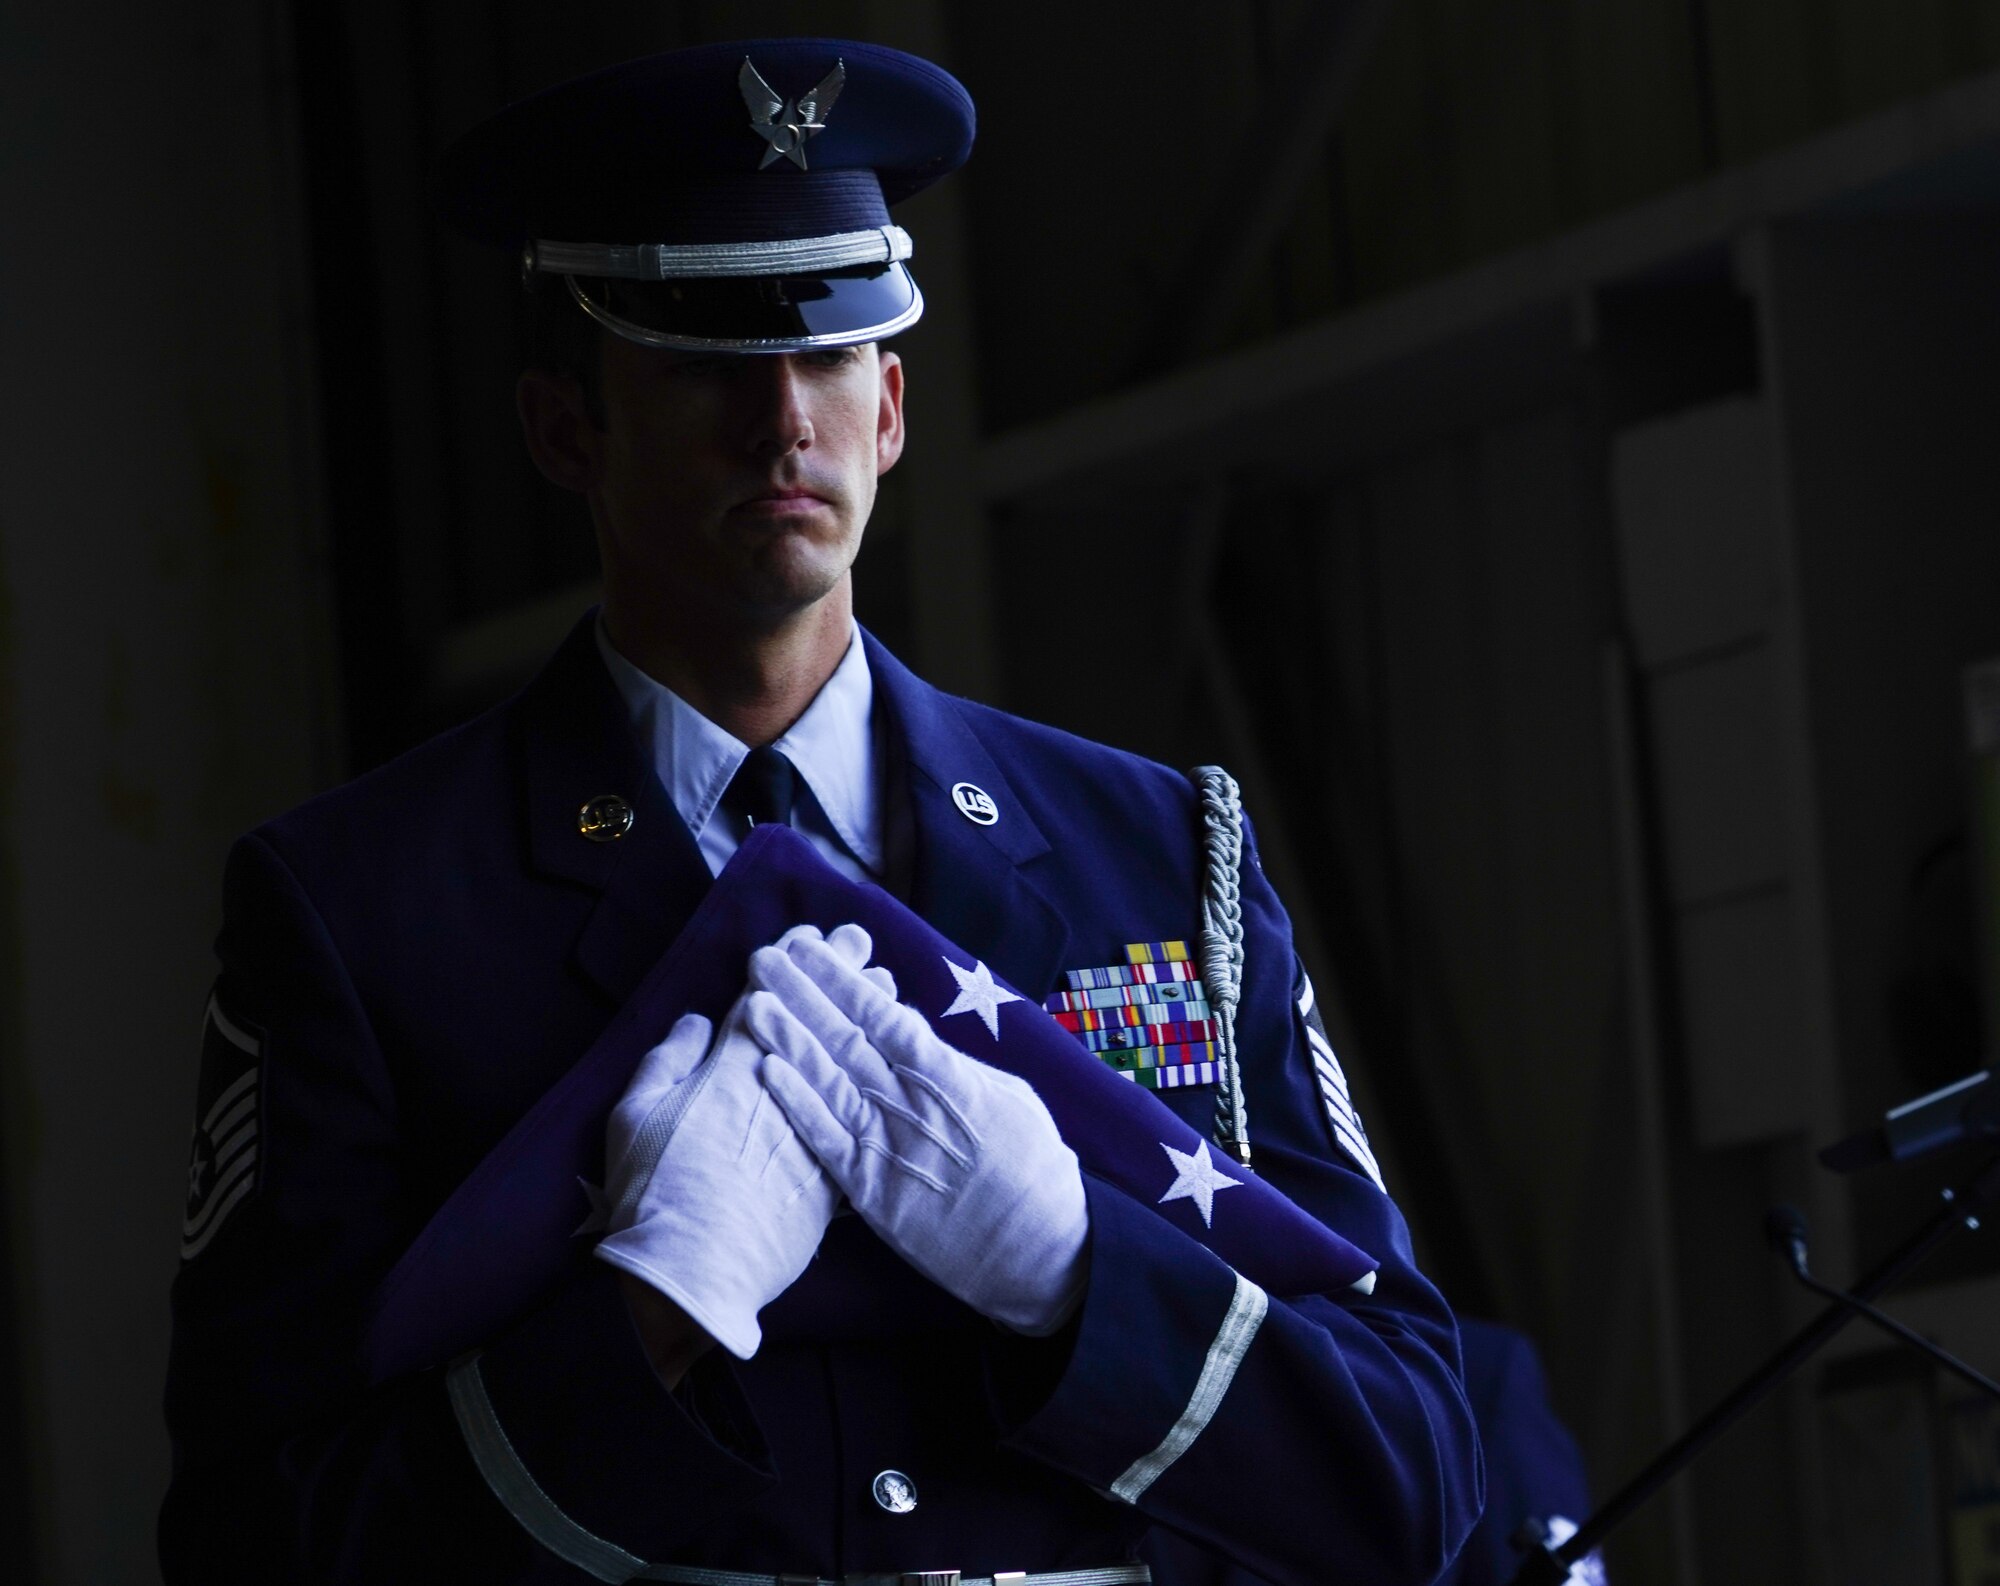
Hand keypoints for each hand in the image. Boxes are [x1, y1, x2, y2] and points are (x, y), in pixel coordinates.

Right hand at [594, 926, 889, 1358]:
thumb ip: (666, 1061)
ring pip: (850, 1064)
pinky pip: (866, 1123)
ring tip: (890, 986)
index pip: (765, 1003)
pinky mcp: (835, 1180)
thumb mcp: (632, 1115)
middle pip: (817, 1024)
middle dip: (841, 980)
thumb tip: (695, 1021)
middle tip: (864, 945)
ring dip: (871, 1022)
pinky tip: (899, 1069)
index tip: (811, 935)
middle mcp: (782, 1093)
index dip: (788, 966)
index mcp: (730, 1071)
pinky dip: (883, 1090)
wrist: (692, 1276)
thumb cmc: (651, 1192)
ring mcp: (813, 1135)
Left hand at [745, 932, 1088, 1334]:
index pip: (885, 1016)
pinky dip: (798, 1107)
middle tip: (765, 957)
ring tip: (754, 1004)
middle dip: (804, 996)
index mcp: (951, 1078)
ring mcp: (891, 1150)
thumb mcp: (1009, 1098)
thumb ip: (954, 1061)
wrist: (1040, 1253)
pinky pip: (828, 1143)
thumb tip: (907, 1022)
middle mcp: (915, 1107)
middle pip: (847, 1040)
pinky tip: (768, 1074)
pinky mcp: (875, 1194)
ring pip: (830, 1084)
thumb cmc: (1033, 1169)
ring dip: (789, 1042)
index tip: (812, 948)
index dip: (843, 980)